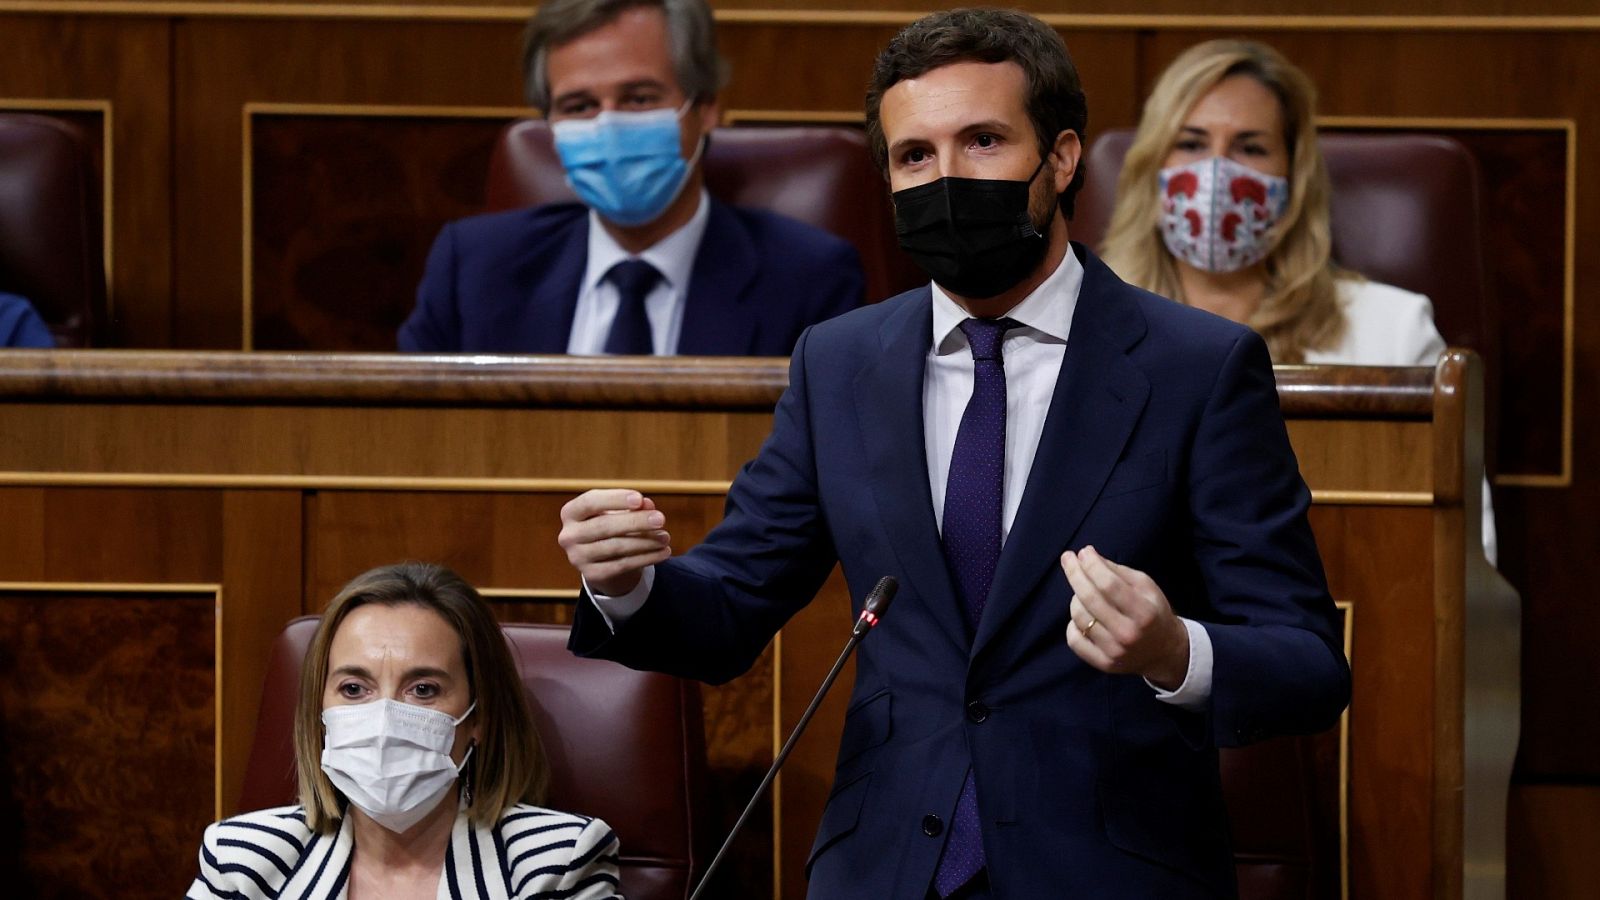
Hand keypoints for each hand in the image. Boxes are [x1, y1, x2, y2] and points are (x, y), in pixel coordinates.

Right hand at [558, 489, 671, 596]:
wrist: (601, 559)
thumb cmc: (610, 525)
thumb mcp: (619, 512)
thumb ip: (632, 506)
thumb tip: (647, 505)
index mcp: (571, 513)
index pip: (590, 502)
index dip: (615, 499)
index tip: (639, 499)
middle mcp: (569, 536)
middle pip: (604, 526)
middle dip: (635, 521)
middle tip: (660, 519)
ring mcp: (578, 557)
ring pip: (616, 547)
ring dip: (645, 541)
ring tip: (665, 537)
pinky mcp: (592, 575)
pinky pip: (623, 565)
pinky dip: (646, 558)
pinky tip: (663, 552)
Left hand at [1061, 545, 1188, 689]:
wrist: (1164, 652)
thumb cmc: (1153, 612)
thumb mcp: (1146, 586)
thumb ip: (1117, 571)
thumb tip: (1087, 556)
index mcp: (1144, 613)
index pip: (1109, 585)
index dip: (1092, 565)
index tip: (1082, 552)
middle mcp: (1128, 634)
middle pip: (1090, 599)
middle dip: (1075, 574)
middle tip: (1067, 558)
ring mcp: (1114, 651)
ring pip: (1079, 617)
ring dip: (1076, 598)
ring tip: (1084, 592)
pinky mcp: (1103, 664)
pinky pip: (1074, 639)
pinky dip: (1073, 623)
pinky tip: (1082, 616)